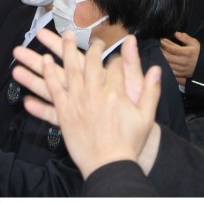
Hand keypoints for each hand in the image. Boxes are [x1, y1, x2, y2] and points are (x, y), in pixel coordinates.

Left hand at [14, 30, 161, 179]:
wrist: (110, 166)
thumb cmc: (129, 143)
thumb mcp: (146, 116)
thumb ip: (150, 90)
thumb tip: (156, 69)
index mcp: (116, 93)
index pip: (114, 66)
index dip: (114, 58)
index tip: (111, 54)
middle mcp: (95, 93)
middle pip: (90, 62)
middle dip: (89, 47)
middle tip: (84, 37)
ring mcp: (78, 102)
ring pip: (69, 70)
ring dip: (64, 51)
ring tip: (57, 36)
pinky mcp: (65, 113)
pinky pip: (54, 89)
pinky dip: (49, 74)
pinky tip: (46, 61)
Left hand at [160, 32, 200, 83]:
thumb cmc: (198, 52)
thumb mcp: (194, 43)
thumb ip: (185, 38)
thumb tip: (176, 33)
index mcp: (186, 52)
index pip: (172, 48)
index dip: (164, 44)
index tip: (159, 40)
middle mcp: (183, 61)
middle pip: (168, 57)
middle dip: (160, 51)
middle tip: (155, 46)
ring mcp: (181, 69)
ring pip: (168, 64)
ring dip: (161, 59)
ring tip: (156, 53)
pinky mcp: (181, 74)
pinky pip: (170, 71)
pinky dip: (165, 67)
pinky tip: (161, 62)